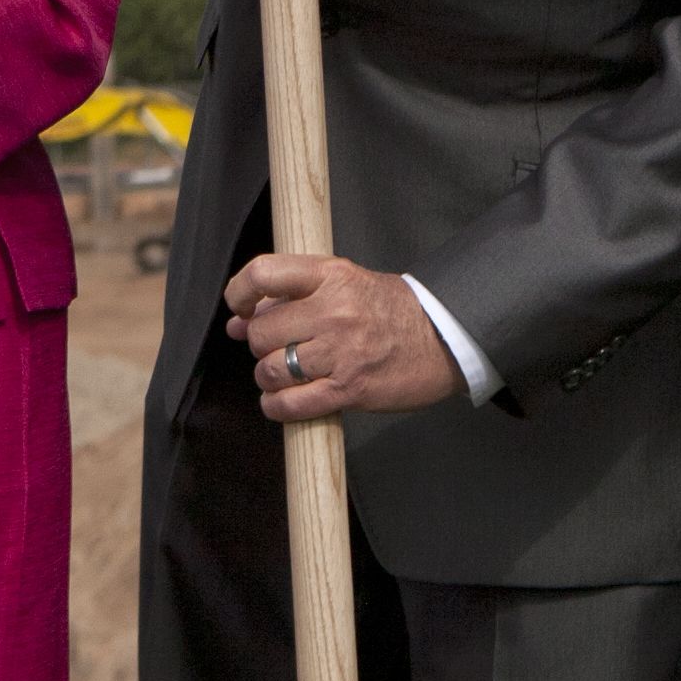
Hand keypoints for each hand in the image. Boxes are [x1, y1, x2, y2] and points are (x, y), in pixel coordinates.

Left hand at [225, 252, 459, 420]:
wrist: (443, 338)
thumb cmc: (390, 309)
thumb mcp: (343, 284)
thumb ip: (291, 297)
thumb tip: (236, 323)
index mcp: (330, 275)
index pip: (263, 274)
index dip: (239, 293)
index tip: (239, 308)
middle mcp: (333, 310)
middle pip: (261, 331)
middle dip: (259, 344)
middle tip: (275, 347)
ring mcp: (341, 351)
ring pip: (272, 368)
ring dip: (268, 376)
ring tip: (281, 374)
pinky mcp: (350, 389)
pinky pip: (293, 404)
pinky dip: (277, 407)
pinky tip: (281, 402)